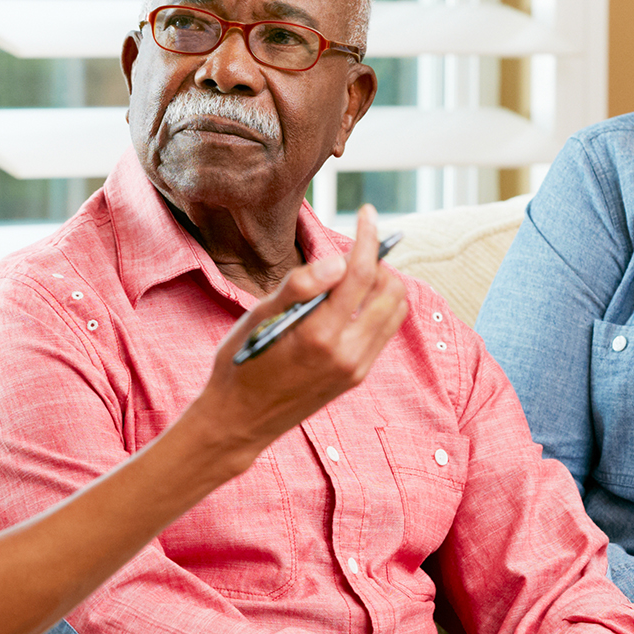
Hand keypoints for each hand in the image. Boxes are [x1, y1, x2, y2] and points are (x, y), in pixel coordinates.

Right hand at [191, 205, 408, 470]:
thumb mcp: (258, 318)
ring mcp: (356, 368)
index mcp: (320, 335)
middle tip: (352, 250)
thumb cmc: (240, 363)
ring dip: (381, 285)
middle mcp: (347, 354)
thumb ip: (299, 286)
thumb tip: (338, 260)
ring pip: (394, 311)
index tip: (366, 213)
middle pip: (390, 290)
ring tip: (350, 275)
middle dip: (377, 261)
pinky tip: (349, 302)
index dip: (368, 237)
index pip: (361, 274)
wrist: (239, 421)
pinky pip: (383, 332)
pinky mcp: (356, 376)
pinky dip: (377, 308)